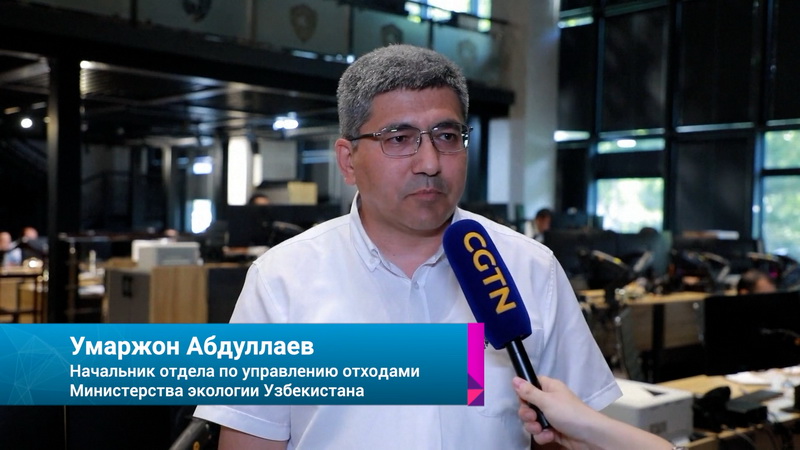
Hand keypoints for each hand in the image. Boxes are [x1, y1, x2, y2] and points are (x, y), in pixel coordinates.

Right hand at [512, 376, 673, 449]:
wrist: (589, 435)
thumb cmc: (569, 413)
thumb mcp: (546, 401)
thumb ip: (528, 392)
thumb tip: (514, 378)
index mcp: (549, 388)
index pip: (530, 386)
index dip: (523, 393)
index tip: (523, 400)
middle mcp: (549, 400)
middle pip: (528, 405)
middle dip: (527, 414)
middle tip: (533, 417)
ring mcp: (551, 416)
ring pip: (532, 421)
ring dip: (534, 427)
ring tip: (542, 429)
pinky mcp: (553, 430)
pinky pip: (540, 432)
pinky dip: (542, 435)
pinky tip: (550, 436)